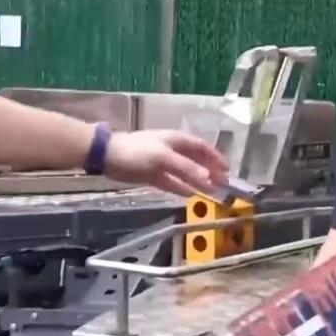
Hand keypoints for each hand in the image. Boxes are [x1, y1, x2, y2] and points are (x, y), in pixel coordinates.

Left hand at [104, 129, 228, 196]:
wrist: (108, 156)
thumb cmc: (138, 152)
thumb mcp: (164, 158)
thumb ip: (187, 168)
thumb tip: (209, 178)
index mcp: (177, 140)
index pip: (202, 148)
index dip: (216, 158)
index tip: (228, 171)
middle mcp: (173, 150)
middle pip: (196, 161)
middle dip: (210, 171)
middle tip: (222, 184)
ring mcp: (163, 163)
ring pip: (185, 173)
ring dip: (198, 182)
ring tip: (211, 192)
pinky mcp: (153, 175)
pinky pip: (172, 182)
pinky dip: (181, 187)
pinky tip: (190, 195)